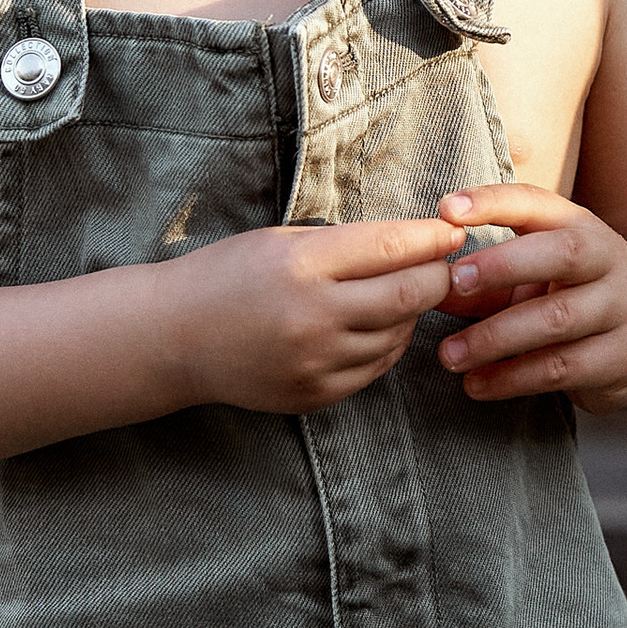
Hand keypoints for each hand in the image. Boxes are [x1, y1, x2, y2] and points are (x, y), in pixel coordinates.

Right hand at [168, 215, 462, 413]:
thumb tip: (419, 242)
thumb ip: (347, 244)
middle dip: (437, 278)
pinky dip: (386, 346)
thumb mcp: (281, 241)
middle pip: (410, 296)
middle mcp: (312, 316)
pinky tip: (376, 328)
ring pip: (398, 336)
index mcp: (302, 265)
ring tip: (400, 296)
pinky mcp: (314, 394)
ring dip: (410, 314)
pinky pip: (375, 370)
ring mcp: (314, 362)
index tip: (452, 233)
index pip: (392, 248)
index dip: (432, 240)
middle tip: (445, 268)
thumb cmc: (229, 275)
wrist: (174, 338)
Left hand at [433, 185, 626, 409]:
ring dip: (495, 338)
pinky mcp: (622, 359)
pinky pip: (562, 368)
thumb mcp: (527, 280)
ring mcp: (624, 310)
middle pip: (561, 254)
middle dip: (502, 266)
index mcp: (582, 227)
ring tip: (448, 355)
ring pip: (556, 319)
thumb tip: (424, 285)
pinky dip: (512, 378)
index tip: (446, 211)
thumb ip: (479, 281)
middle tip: (450, 284)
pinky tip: (476, 385)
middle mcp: (612, 260)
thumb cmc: (567, 300)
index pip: (537, 203)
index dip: (492, 202)